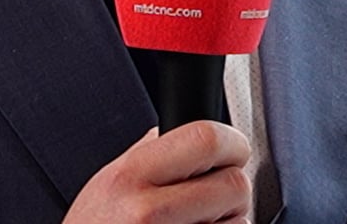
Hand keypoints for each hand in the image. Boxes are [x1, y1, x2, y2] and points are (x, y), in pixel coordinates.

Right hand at [62, 122, 251, 223]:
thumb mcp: (107, 182)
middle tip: (215, 196)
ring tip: (197, 223)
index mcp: (130, 176)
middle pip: (234, 184)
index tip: (234, 149)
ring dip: (229, 222)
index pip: (205, 139)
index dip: (232, 142)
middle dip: (233, 189)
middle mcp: (147, 211)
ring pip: (239, 223)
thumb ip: (148, 152)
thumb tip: (184, 132)